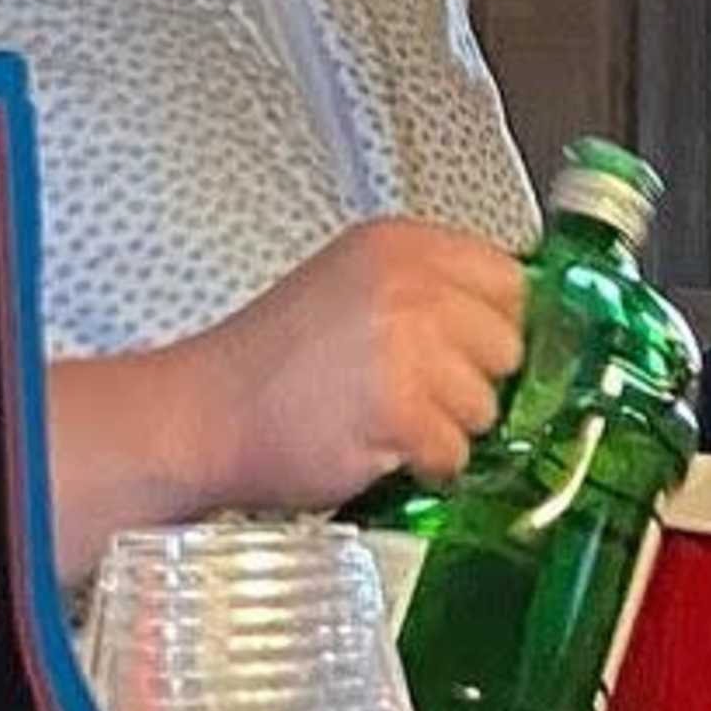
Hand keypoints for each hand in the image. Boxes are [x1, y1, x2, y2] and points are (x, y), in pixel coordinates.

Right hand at [176, 219, 527, 509]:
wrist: (199, 415)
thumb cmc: (270, 365)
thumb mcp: (353, 287)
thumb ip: (430, 291)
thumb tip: (512, 326)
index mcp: (402, 245)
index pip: (510, 282)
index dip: (494, 328)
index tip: (468, 355)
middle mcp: (410, 284)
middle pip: (508, 347)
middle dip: (472, 382)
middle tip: (413, 393)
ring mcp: (407, 344)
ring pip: (487, 406)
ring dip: (445, 428)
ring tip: (384, 419)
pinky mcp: (399, 408)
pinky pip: (454, 452)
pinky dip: (424, 465)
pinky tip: (378, 447)